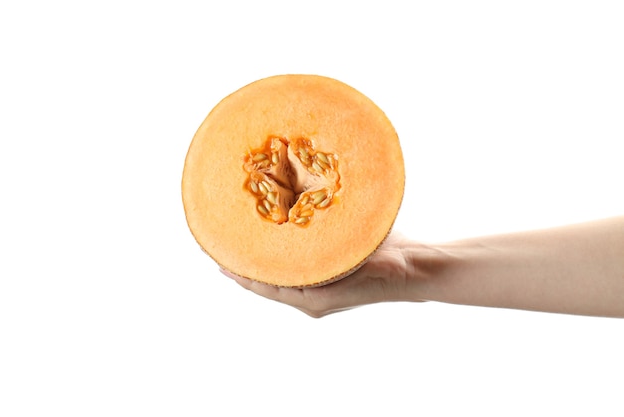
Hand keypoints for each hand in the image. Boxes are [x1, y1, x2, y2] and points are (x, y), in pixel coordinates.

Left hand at [221, 231, 421, 317]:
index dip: (241, 274)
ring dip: (259, 257)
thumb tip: (331, 248)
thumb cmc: (394, 268)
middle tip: (216, 246)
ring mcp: (318, 285)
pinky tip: (268, 237)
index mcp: (315, 299)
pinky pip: (292, 264)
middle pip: (267, 281)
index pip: (267, 288)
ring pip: (278, 273)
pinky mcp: (326, 272)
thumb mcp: (371, 260)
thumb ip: (351, 258)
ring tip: (236, 242)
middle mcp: (312, 296)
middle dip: (243, 265)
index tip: (217, 261)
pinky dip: (277, 252)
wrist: (414, 267)